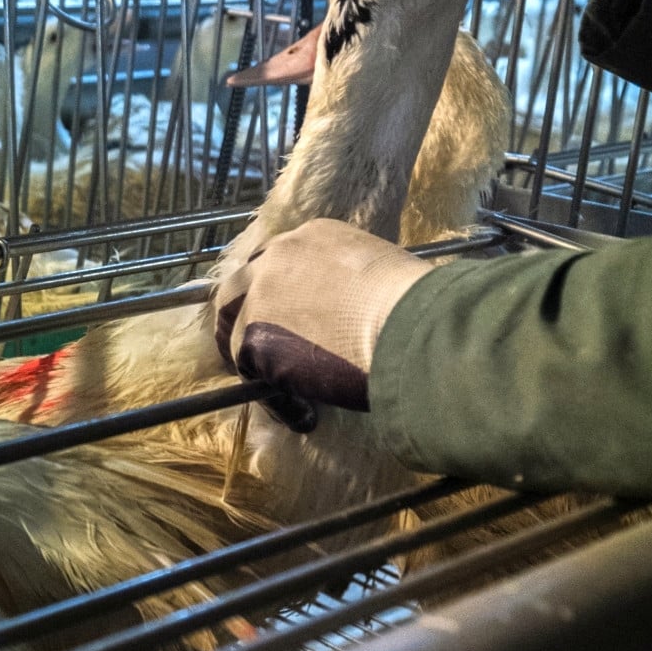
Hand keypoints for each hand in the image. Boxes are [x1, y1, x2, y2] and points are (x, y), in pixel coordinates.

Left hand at [213, 220, 433, 430]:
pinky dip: (275, 399)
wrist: (411, 325)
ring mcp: (260, 294)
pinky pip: (250, 373)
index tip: (289, 321)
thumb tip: (352, 315)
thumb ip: (351, 287)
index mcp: (313, 236)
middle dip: (242, 318)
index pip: (280, 264)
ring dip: (251, 360)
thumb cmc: (417, 305)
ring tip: (275, 389)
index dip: (278, 296)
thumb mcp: (381, 275)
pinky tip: (303, 414)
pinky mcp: (253, 335)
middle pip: (239, 287)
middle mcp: (279, 256)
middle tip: (257, 352)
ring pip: (235, 328)